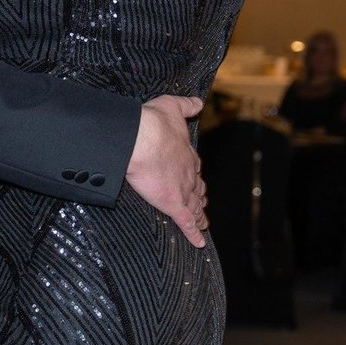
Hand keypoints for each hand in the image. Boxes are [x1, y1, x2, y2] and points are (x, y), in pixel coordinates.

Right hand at [124, 94, 208, 247]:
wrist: (142, 138)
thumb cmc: (153, 122)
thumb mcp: (172, 106)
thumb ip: (187, 105)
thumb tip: (198, 101)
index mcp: (187, 154)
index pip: (194, 168)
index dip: (196, 175)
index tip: (197, 180)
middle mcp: (189, 173)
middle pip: (197, 189)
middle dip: (200, 197)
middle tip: (202, 204)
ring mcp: (183, 190)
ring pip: (194, 208)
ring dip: (199, 216)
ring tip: (202, 223)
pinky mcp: (173, 204)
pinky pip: (186, 223)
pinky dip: (193, 233)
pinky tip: (198, 242)